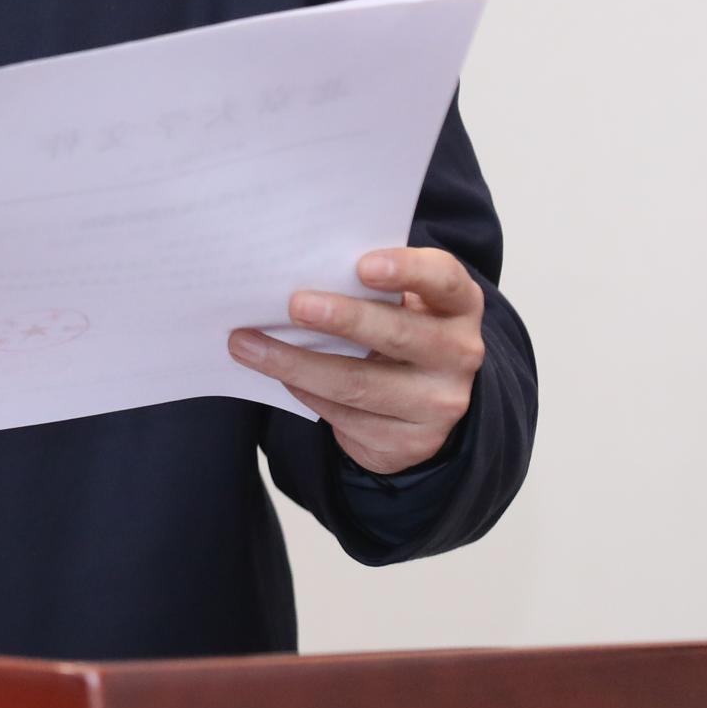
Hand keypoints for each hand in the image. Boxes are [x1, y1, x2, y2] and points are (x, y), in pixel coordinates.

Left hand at [227, 246, 485, 475]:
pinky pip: (345, 417)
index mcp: (458, 304)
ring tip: (248, 344)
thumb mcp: (403, 301)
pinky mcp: (409, 442)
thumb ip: (371, 285)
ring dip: (295, 363)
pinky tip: (277, 374)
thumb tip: (296, 268)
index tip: (362, 265)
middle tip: (294, 304)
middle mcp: (458, 353)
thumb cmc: (401, 328)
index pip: (443, 279)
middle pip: (398, 335)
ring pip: (359, 385)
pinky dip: (305, 391)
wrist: (427, 401)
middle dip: (342, 319)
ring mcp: (438, 403)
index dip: (407, 270)